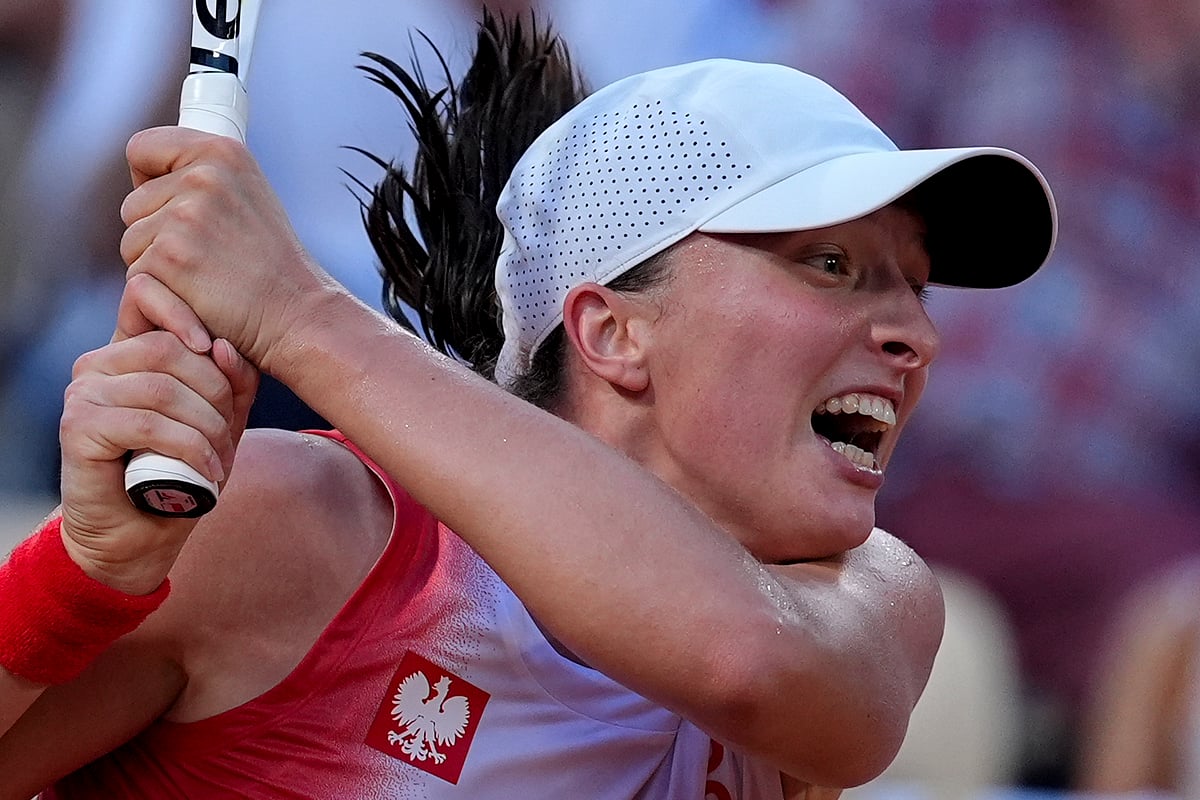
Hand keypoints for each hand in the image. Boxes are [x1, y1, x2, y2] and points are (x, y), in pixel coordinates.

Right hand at [57, 277, 258, 593]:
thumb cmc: (182, 472)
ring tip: (221, 461)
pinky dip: (188, 448)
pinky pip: (147, 424)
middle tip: (230, 436)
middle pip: (169, 351)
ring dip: (206, 428)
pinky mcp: (78, 428)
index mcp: (127, 352)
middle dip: (215, 393)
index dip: (191, 317)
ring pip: (162, 389)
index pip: (155, 305)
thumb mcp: (221, 421)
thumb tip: (225, 347)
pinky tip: (208, 472)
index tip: (225, 356)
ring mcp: (83, 394)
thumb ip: (231, 382)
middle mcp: (98, 365)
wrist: (141, 535)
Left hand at [120, 126, 334, 371]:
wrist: (297, 313)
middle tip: (207, 255)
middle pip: (133, 203)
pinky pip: (136, 276)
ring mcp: (185, 217)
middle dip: (157, 232)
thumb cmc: (272, 265)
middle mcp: (203, 176)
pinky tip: (199, 297)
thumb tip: (148, 174)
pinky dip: (160, 293)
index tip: (173, 206)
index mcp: (222, 152)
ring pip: (132, 242)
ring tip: (207, 276)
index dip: (150, 181)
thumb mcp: (248, 196)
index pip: (143, 148)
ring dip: (158, 265)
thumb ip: (201, 177)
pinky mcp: (168, 258)